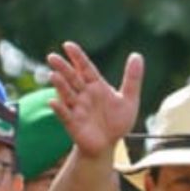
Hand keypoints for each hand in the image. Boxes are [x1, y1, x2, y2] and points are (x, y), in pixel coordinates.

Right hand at [46, 42, 143, 158]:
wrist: (108, 145)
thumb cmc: (117, 122)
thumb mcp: (129, 100)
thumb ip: (132, 79)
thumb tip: (137, 55)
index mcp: (96, 86)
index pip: (85, 67)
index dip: (77, 57)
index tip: (68, 45)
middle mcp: (84, 94)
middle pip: (72, 78)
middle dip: (63, 68)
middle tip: (52, 57)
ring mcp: (76, 108)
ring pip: (66, 94)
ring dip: (60, 85)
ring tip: (53, 75)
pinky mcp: (73, 123)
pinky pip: (65, 115)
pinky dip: (59, 108)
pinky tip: (53, 102)